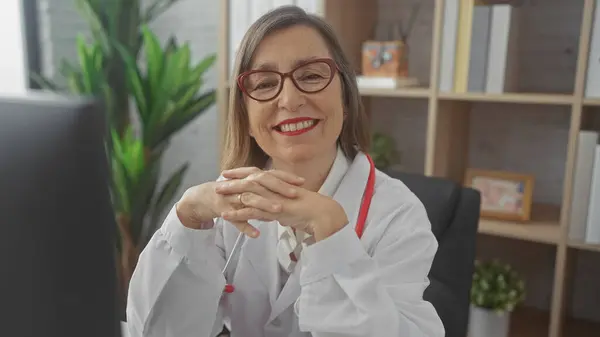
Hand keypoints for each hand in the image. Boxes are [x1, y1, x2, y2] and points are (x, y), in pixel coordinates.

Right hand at [176, 168, 304, 237]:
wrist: (203, 197)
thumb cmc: (232, 192)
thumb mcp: (250, 188)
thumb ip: (268, 189)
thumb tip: (290, 193)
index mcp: (250, 178)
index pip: (271, 174)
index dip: (286, 177)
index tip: (302, 182)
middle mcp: (242, 184)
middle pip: (262, 183)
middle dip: (279, 187)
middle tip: (295, 194)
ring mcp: (232, 196)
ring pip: (250, 199)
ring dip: (265, 204)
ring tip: (279, 211)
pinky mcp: (224, 209)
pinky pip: (235, 219)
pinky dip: (245, 226)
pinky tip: (256, 234)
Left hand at [216, 168, 348, 240]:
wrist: (323, 214)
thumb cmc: (311, 211)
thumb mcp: (292, 206)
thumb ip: (281, 206)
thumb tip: (274, 211)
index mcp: (279, 185)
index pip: (258, 174)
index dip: (243, 172)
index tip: (231, 172)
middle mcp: (275, 188)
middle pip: (250, 180)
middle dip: (233, 180)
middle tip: (219, 180)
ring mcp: (274, 198)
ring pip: (248, 193)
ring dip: (231, 194)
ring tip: (217, 195)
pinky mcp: (274, 210)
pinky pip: (252, 211)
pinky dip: (237, 212)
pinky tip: (226, 215)